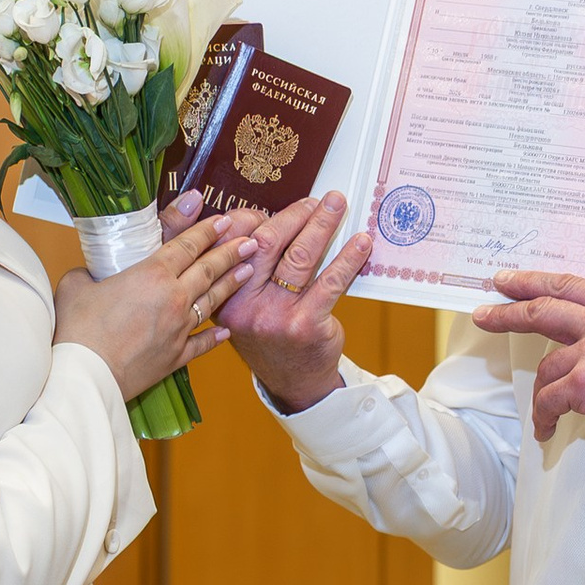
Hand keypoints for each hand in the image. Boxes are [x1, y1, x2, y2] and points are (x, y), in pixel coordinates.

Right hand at [54, 198, 256, 405]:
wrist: (86, 374)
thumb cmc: (77, 329)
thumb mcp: (75, 285)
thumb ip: (90, 271)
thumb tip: (91, 274)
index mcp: (151, 274)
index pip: (187, 245)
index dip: (207, 230)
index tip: (224, 220)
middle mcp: (173, 298)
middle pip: (208, 270)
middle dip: (231, 252)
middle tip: (250, 240)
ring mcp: (178, 329)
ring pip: (212, 301)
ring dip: (231, 284)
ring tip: (249, 271)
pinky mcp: (175, 357)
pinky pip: (201, 344)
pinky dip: (214, 337)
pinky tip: (226, 332)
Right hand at [218, 191, 374, 410]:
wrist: (293, 383)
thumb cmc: (272, 332)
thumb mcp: (245, 304)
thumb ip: (247, 267)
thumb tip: (270, 216)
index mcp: (223, 294)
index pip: (230, 243)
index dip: (249, 218)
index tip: (269, 208)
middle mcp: (242, 305)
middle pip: (266, 243)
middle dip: (293, 214)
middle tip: (315, 201)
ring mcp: (274, 316)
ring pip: (300, 257)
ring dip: (322, 224)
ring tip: (338, 205)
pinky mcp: (305, 325)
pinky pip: (330, 282)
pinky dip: (348, 257)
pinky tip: (361, 243)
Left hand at [471, 269, 584, 450]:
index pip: (567, 286)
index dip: (532, 282)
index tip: (509, 282)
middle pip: (542, 311)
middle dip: (506, 313)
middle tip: (485, 314)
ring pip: (547, 367)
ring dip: (541, 393)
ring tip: (544, 413)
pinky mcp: (584, 383)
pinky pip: (550, 399)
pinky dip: (544, 416)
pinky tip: (547, 427)